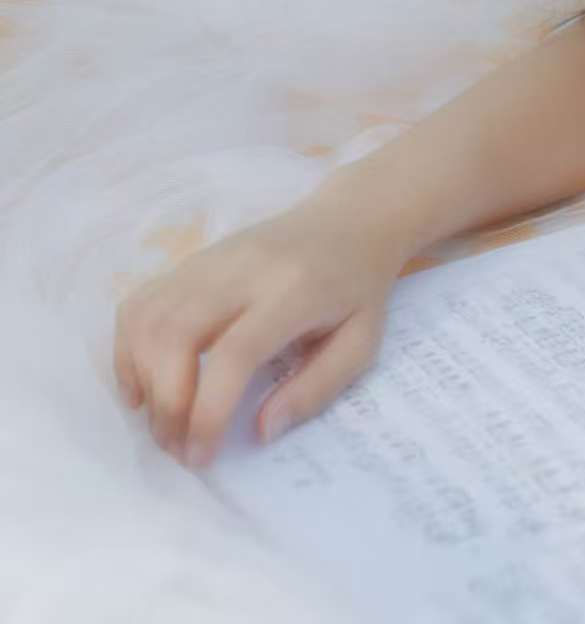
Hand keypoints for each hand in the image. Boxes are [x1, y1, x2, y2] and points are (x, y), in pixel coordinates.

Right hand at [113, 199, 408, 468]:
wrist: (347, 223)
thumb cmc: (358, 291)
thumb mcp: (361, 343)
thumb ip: (316, 388)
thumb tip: (261, 431)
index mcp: (295, 292)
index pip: (236, 353)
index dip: (209, 410)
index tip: (201, 455)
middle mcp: (243, 270)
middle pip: (177, 334)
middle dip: (167, 402)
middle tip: (177, 446)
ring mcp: (209, 261)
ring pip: (149, 319)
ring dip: (143, 380)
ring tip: (163, 422)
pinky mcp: (190, 261)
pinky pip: (141, 303)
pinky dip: (129, 348)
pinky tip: (144, 385)